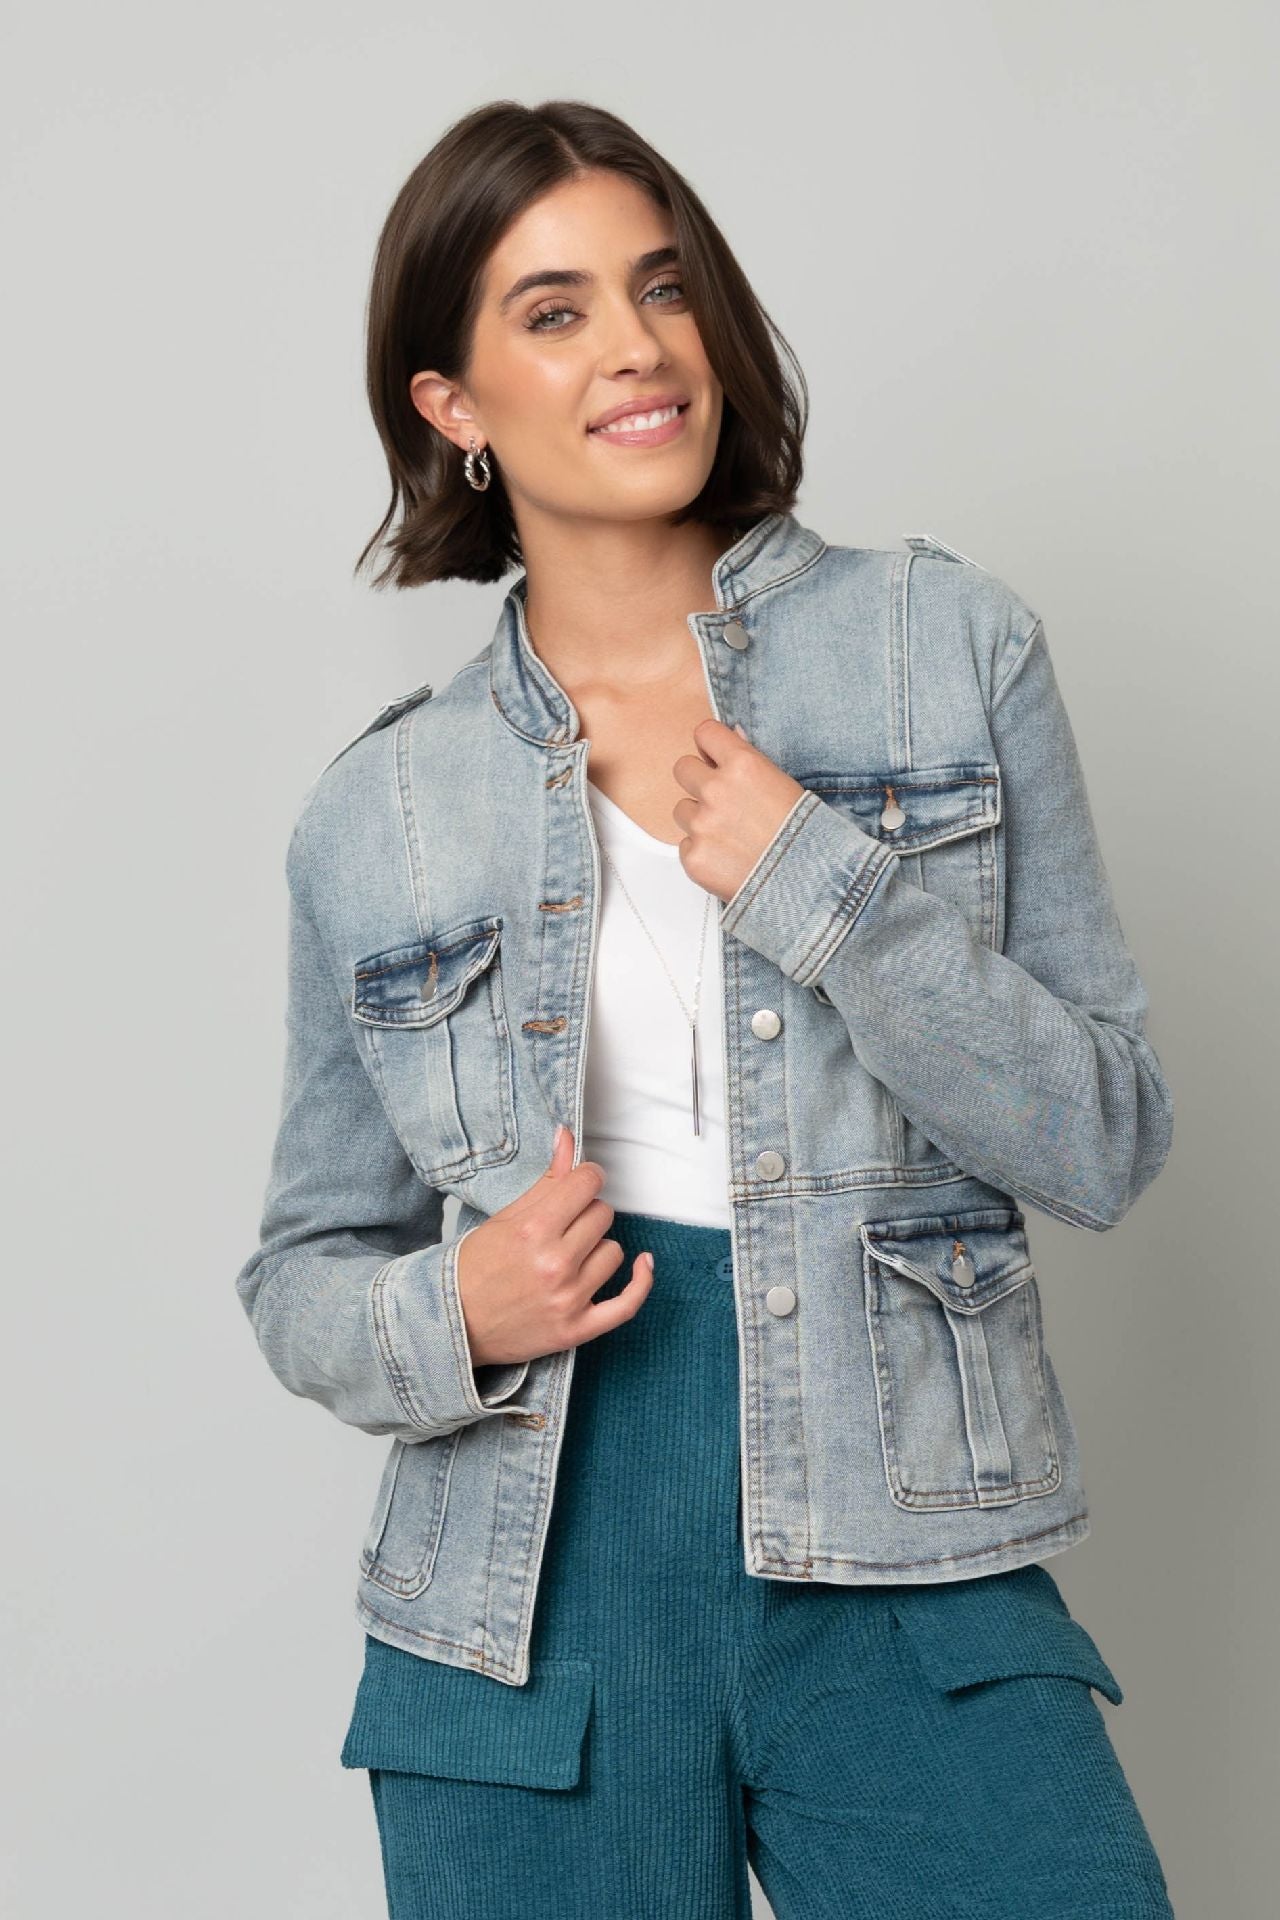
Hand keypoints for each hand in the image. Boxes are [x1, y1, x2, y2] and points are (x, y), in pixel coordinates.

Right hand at [456, 1124, 653, 1367]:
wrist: (455, 1325)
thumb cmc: (474, 1269)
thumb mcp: (504, 1218)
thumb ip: (545, 1180)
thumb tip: (567, 1136)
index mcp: (533, 1230)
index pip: (587, 1183)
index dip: (586, 1178)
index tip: (581, 1184)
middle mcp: (554, 1264)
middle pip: (603, 1215)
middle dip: (586, 1214)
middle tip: (564, 1226)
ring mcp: (568, 1299)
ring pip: (614, 1251)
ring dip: (597, 1249)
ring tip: (570, 1256)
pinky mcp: (577, 1329)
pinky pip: (628, 1304)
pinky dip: (641, 1282)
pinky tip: (643, 1264)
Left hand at [671, 717, 807, 903]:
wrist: (811, 884)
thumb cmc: (805, 835)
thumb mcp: (785, 785)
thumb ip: (749, 761)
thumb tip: (732, 734)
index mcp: (743, 764)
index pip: (704, 733)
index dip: (710, 746)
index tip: (715, 757)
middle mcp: (717, 790)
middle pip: (682, 768)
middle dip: (697, 781)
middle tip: (720, 800)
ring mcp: (701, 825)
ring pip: (681, 809)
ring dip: (698, 819)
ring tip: (731, 836)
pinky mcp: (693, 857)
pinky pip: (685, 845)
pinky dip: (702, 851)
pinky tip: (729, 858)